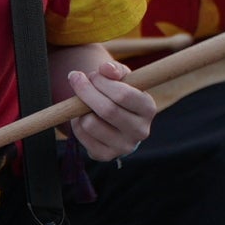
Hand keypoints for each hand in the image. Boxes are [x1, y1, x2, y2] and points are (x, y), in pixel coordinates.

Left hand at [53, 47, 155, 161]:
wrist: (117, 124)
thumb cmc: (120, 96)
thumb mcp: (123, 79)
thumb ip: (115, 70)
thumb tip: (105, 68)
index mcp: (149, 109)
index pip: (123, 95)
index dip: (102, 82)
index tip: (91, 74)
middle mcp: (140, 131)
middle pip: (107, 110)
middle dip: (86, 91)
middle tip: (77, 79)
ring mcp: (124, 146)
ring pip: (90, 123)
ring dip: (80, 109)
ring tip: (84, 103)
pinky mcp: (106, 155)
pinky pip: (81, 135)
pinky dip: (76, 122)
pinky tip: (83, 116)